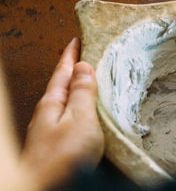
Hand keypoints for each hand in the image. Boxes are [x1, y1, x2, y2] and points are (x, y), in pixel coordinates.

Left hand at [20, 38, 103, 189]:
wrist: (44, 190)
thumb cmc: (62, 157)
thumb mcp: (79, 119)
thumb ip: (83, 93)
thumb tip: (84, 67)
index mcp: (52, 102)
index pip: (62, 71)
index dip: (70, 55)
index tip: (77, 40)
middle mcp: (47, 113)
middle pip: (61, 84)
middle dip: (72, 68)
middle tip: (86, 56)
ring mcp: (49, 128)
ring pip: (64, 99)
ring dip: (76, 86)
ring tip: (90, 79)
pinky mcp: (56, 142)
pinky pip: (67, 114)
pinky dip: (78, 105)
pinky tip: (86, 110)